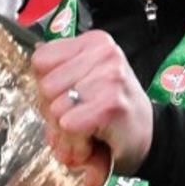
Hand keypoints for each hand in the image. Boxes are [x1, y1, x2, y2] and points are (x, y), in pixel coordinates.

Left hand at [32, 30, 152, 176]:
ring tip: (86, 134)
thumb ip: (59, 68)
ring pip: (55, 108)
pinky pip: (68, 126)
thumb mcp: (87, 79)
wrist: (152, 139)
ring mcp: (110, 77)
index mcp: (95, 41)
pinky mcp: (110, 104)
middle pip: (46, 86)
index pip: (41, 59)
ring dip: (64, 133)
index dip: (46, 87)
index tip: (68, 100)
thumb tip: (32, 47)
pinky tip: (92, 143)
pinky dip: (75, 144)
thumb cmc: (113, 111)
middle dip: (53, 112)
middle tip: (77, 121)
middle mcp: (105, 53)